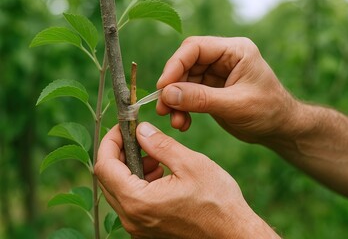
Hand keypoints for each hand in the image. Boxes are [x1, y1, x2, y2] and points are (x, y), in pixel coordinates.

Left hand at [95, 122, 278, 237]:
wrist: (233, 235)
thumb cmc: (218, 202)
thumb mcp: (190, 165)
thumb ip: (160, 145)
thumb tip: (140, 130)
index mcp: (138, 201)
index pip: (104, 166)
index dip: (110, 141)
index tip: (123, 127)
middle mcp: (132, 218)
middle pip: (108, 178)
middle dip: (120, 153)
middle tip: (139, 138)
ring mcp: (138, 228)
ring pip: (119, 190)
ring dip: (130, 168)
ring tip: (155, 158)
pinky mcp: (147, 231)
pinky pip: (132, 203)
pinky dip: (139, 183)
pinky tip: (161, 174)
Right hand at [157, 36, 299, 142]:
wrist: (279, 129)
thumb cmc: (268, 112)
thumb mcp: (234, 105)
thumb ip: (200, 99)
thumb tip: (167, 94)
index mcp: (235, 51)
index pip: (196, 48)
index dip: (175, 65)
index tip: (163, 87)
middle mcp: (224, 58)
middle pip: (186, 65)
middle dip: (173, 87)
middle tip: (163, 108)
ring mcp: (216, 74)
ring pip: (184, 82)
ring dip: (176, 102)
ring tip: (175, 121)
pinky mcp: (211, 90)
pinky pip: (189, 95)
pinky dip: (183, 109)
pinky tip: (183, 123)